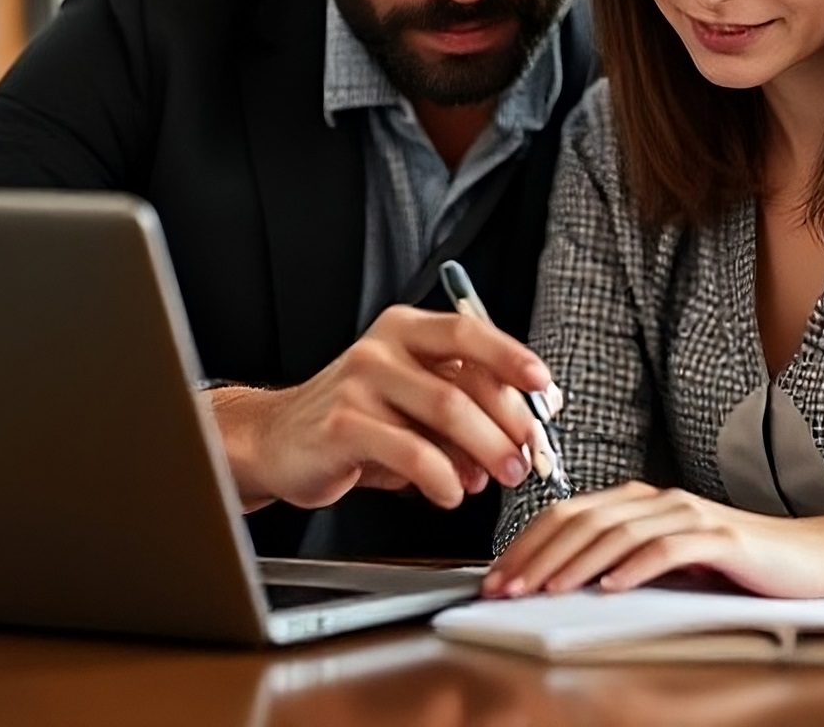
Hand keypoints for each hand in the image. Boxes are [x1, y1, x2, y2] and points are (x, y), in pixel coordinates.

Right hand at [208, 305, 553, 512]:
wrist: (277, 441)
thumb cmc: (356, 421)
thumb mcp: (412, 404)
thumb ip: (463, 407)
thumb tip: (524, 434)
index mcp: (405, 330)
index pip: (470, 332)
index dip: (513, 359)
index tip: (545, 390)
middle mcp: (381, 348)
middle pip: (465, 382)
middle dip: (507, 427)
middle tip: (528, 460)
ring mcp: (358, 383)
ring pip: (445, 414)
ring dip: (483, 452)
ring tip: (496, 479)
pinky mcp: (342, 426)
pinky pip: (410, 453)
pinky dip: (442, 478)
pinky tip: (450, 493)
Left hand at [483, 482, 823, 598]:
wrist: (811, 558)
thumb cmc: (736, 563)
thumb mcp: (668, 560)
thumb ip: (623, 560)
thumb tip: (561, 582)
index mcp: (640, 500)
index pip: (568, 515)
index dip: (526, 544)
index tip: (496, 577)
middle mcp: (659, 499)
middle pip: (583, 520)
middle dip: (536, 556)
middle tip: (505, 588)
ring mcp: (690, 515)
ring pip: (617, 532)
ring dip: (574, 564)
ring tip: (544, 590)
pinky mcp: (721, 538)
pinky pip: (668, 549)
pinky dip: (634, 567)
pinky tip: (610, 586)